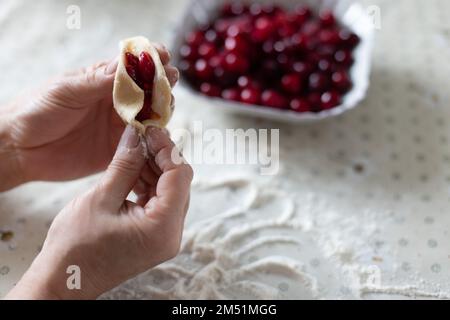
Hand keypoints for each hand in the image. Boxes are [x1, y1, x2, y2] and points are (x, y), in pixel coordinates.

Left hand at [0, 43, 178, 187]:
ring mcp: (118, 126)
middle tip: (169, 80)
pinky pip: (143, 143)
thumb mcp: (66, 90)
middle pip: (148, 90)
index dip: (150, 59)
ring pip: (150, 116)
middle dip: (162, 83)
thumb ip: (97, 81)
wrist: (19, 149)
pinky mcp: (118, 150)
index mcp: (102, 81)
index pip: (132, 66)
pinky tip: (160, 133)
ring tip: (166, 105)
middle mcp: (115, 102)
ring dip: (162, 109)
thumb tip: (128, 64)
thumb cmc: (36, 110)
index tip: (163, 56)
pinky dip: (154, 138)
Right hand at [6, 126, 192, 298]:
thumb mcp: (100, 199)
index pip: (180, 176)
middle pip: (179, 183)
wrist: (63, 281)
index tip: (151, 130)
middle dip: (161, 157)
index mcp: (163, 227)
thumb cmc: (75, 247)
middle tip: (141, 137)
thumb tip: (136, 135)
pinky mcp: (154, 235)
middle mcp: (171, 234)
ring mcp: (164, 237)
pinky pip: (159, 202)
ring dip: (154, 169)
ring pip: (170, 191)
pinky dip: (148, 184)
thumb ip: (124, 165)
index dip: (167, 149)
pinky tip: (132, 170)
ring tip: (133, 151)